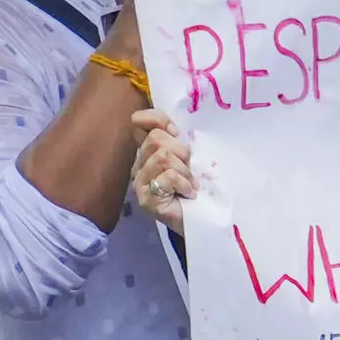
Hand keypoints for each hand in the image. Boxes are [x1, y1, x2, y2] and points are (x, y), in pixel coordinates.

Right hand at [128, 107, 194, 226]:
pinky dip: (184, 184)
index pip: (140, 121)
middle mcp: (139, 164)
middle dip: (180, 151)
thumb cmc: (194, 187)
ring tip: (190, 184)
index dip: (158, 119)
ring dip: (184, 171)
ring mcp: (140, 182)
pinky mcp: (145, 198)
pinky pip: (168, 176)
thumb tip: (172, 127)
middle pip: (155, 139)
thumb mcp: (188, 158)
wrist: (200, 219)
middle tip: (189, 169)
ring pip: (162, 157)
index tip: (176, 132)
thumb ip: (177, 140)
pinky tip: (188, 194)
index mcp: (148, 151)